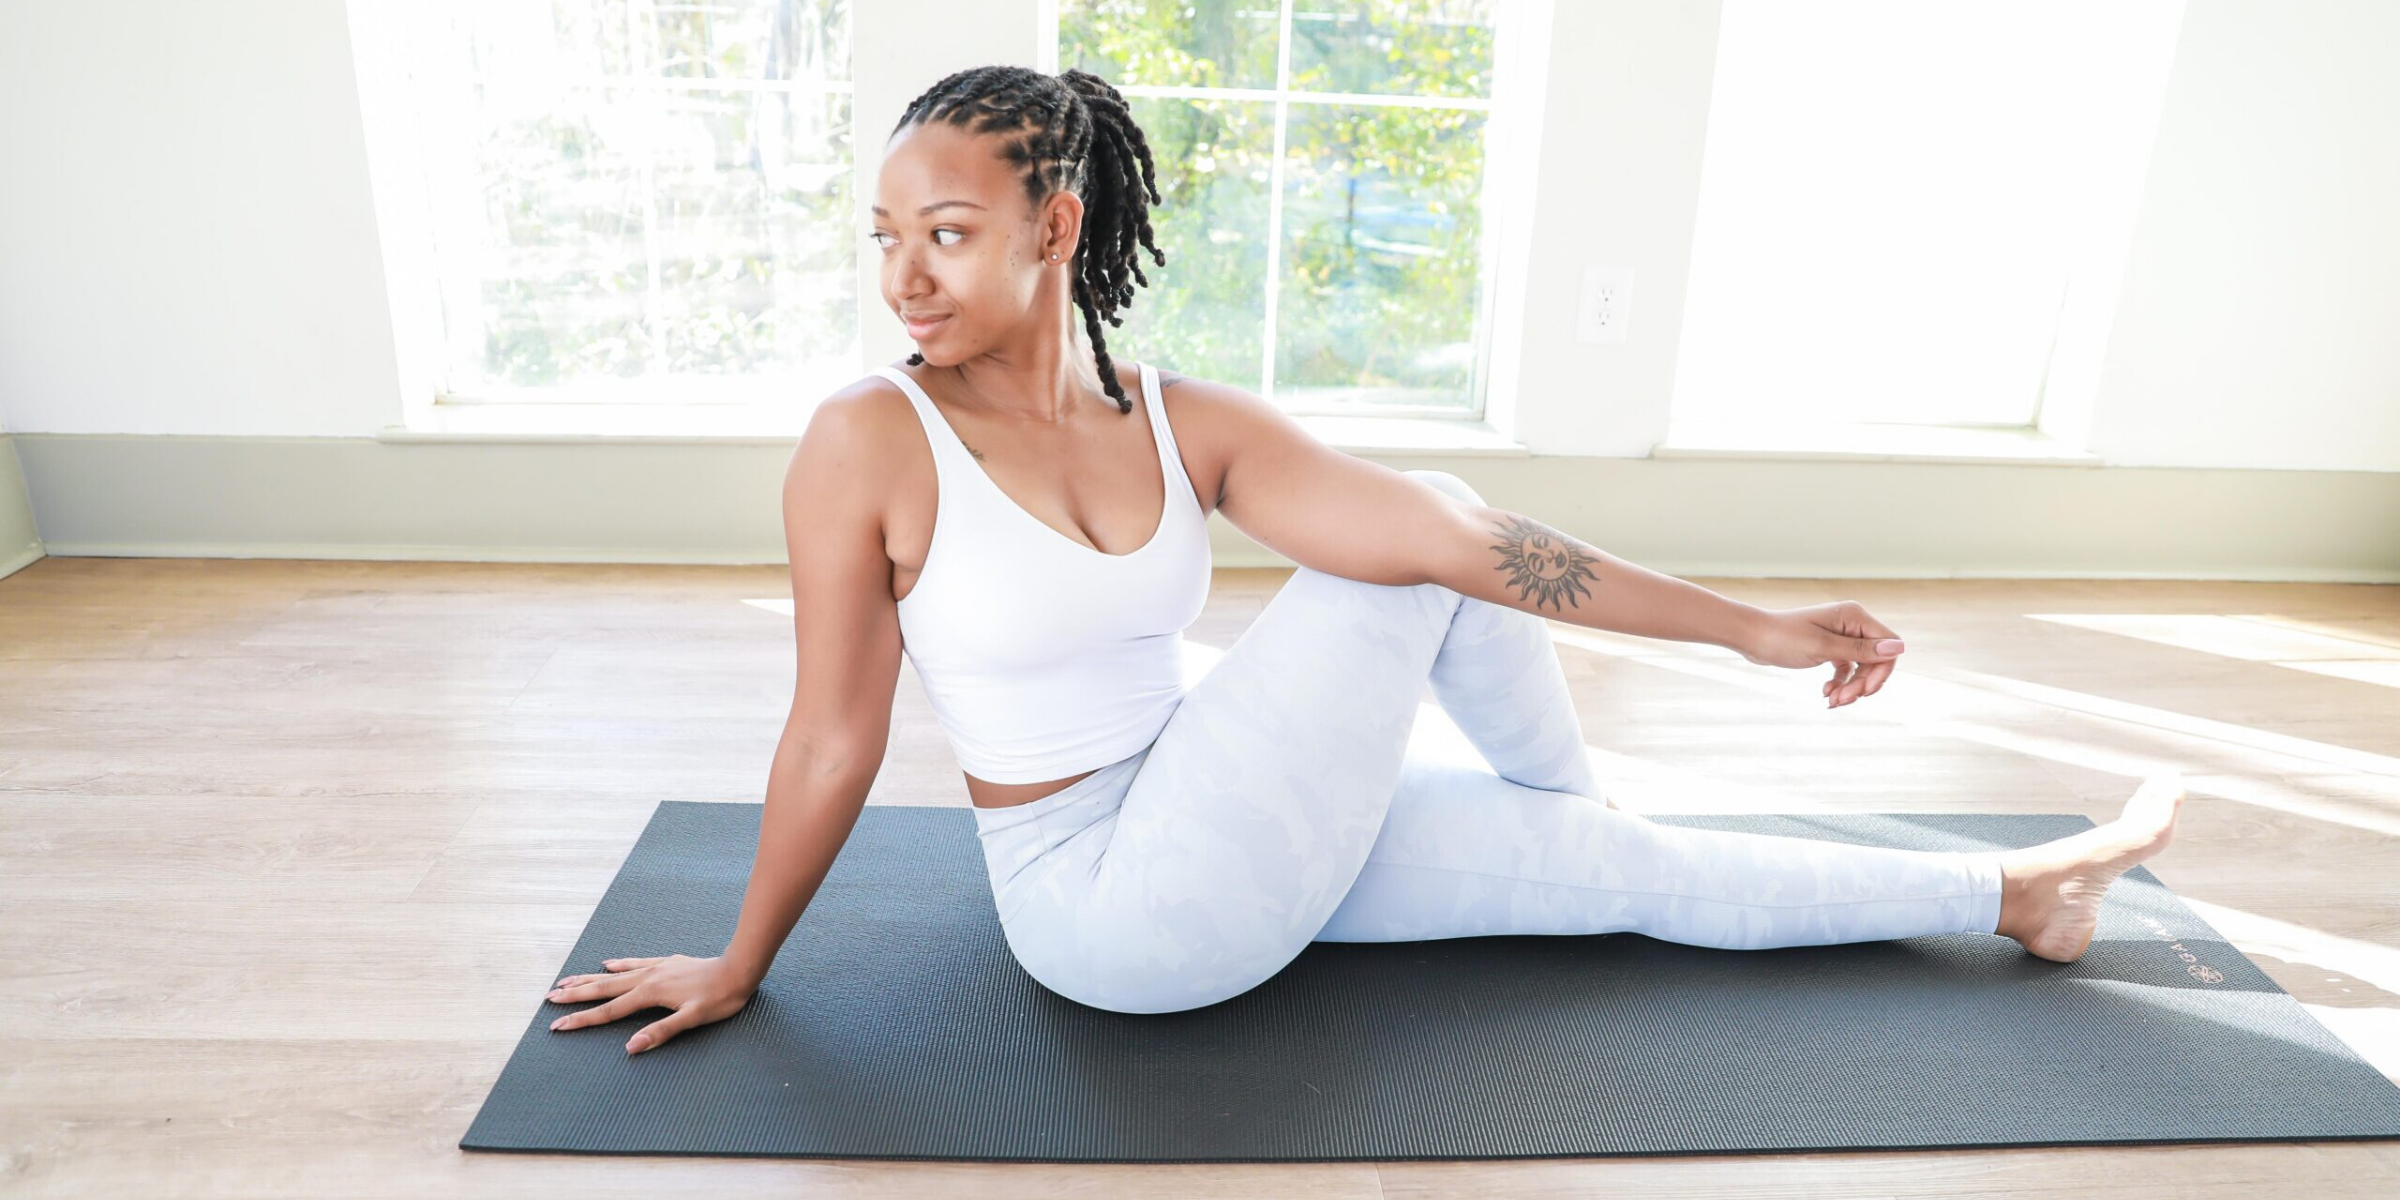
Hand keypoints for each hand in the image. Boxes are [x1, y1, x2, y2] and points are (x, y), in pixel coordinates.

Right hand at [545, 953, 755, 1054]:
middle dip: (575, 995)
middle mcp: (647, 978)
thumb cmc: (719, 998)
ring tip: (566, 980)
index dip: (582, 1020)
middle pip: (603, 989)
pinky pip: (635, 963)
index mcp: (649, 994)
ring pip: (614, 974)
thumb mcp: (693, 1020)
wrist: (739, 969)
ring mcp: (655, 968)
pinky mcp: (666, 963)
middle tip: (549, 998)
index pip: (608, 1011)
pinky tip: (608, 962)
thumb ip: (661, 1032)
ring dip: (589, 978)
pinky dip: (618, 964)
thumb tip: (631, 1047)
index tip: (557, 1026)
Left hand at [1737, 601, 1907, 707]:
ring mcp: (1841, 636)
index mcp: (1854, 616)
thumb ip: (1861, 650)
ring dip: (1850, 687)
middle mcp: (1852, 624)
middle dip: (1862, 683)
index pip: (1887, 645)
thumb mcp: (1824, 647)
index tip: (1865, 691)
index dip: (1882, 671)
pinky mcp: (1830, 648)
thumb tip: (1900, 647)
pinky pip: (1846, 670)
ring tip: (1832, 701)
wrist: (1752, 638)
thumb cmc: (1784, 638)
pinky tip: (1826, 695)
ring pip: (1860, 668)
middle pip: (1875, 660)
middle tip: (1842, 701)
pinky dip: (1839, 684)